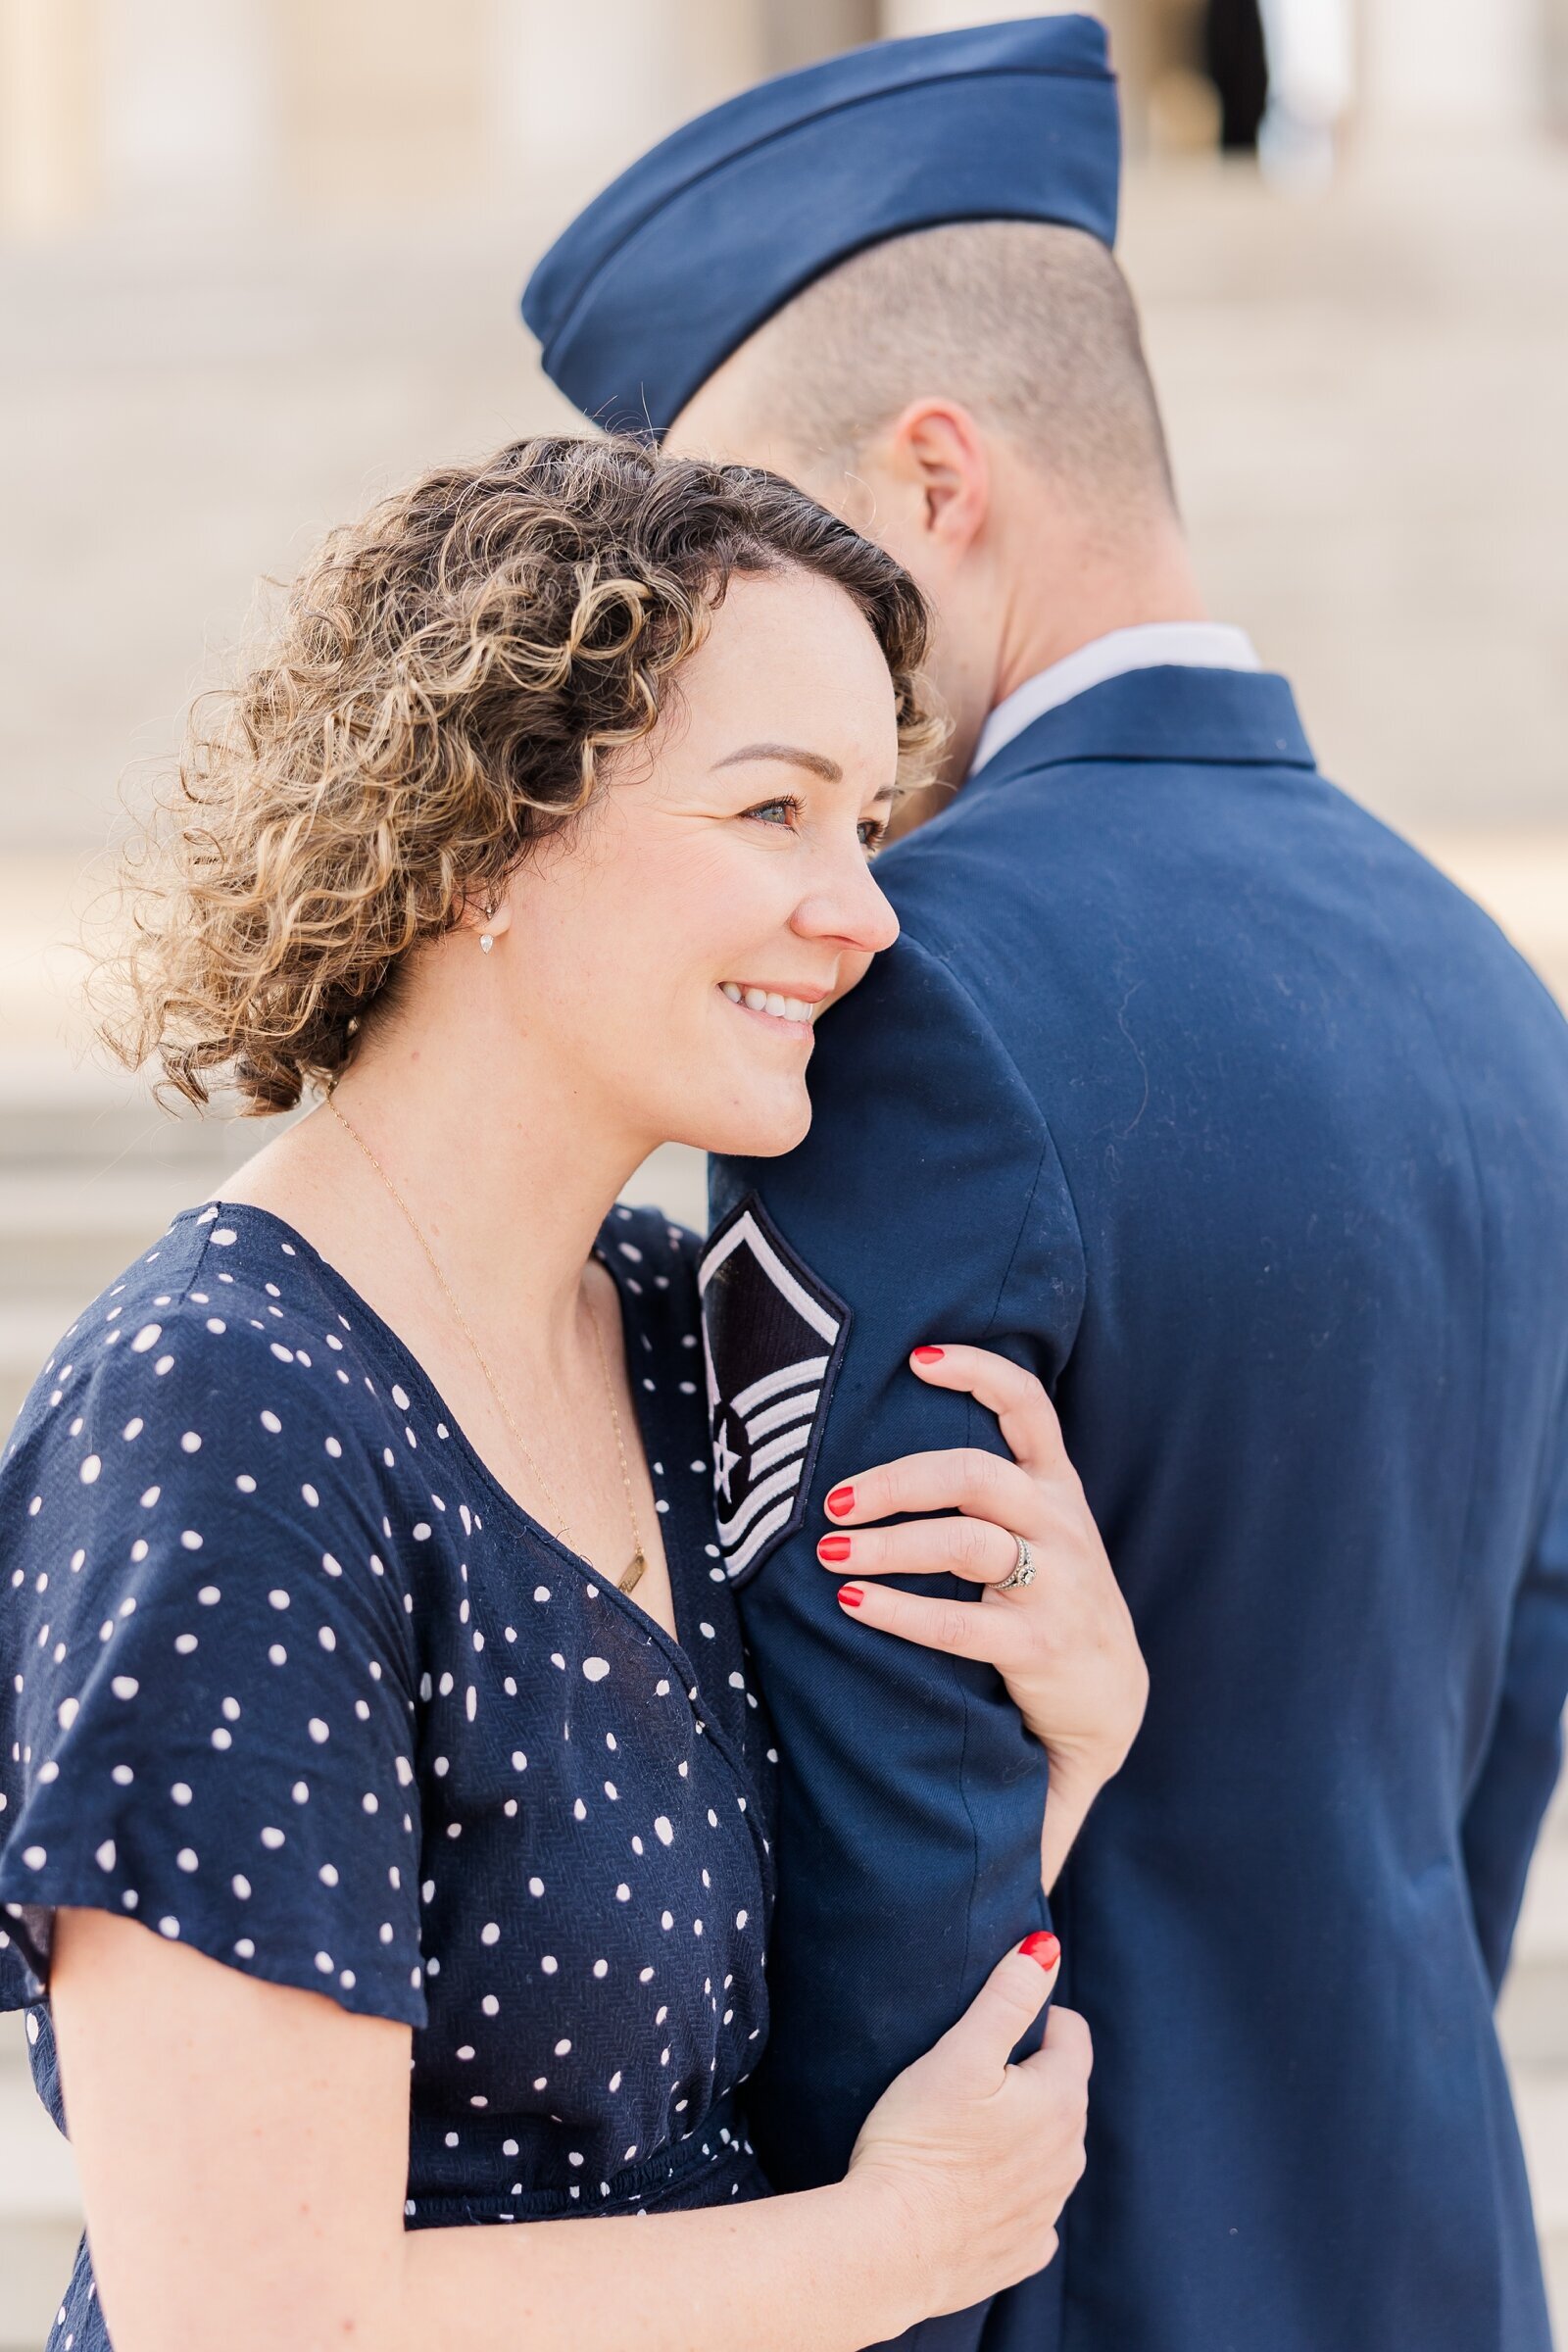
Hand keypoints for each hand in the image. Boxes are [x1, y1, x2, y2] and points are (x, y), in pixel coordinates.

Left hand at [816, 1345, 1147, 1844]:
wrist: (1109, 1699)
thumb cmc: (1049, 1597)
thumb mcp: (1040, 1529)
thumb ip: (990, 1488)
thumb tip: (886, 1443)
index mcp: (1054, 1486)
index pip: (1028, 1405)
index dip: (978, 1371)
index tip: (917, 1356)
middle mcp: (1059, 1524)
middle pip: (976, 1474)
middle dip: (897, 1481)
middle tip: (834, 1500)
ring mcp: (1056, 1584)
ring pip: (966, 1543)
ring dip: (889, 1545)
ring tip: (830, 1553)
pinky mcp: (1040, 1645)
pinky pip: (960, 1624)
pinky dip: (900, 1612)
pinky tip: (854, 1604)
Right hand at [846, 1934, 1090, 2323]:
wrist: (888, 2249)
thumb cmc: (917, 2141)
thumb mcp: (959, 2053)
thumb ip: (1006, 1997)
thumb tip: (1045, 1948)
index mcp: (1059, 2102)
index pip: (1072, 2036)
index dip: (1034, 2019)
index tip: (992, 2026)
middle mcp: (1068, 2158)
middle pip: (1062, 2093)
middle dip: (1028, 2076)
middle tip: (970, 2075)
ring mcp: (1047, 2210)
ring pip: (1048, 2151)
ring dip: (1020, 2135)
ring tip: (964, 2131)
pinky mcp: (1022, 2253)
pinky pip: (1030, 2212)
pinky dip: (1009, 2196)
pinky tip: (972, 2191)